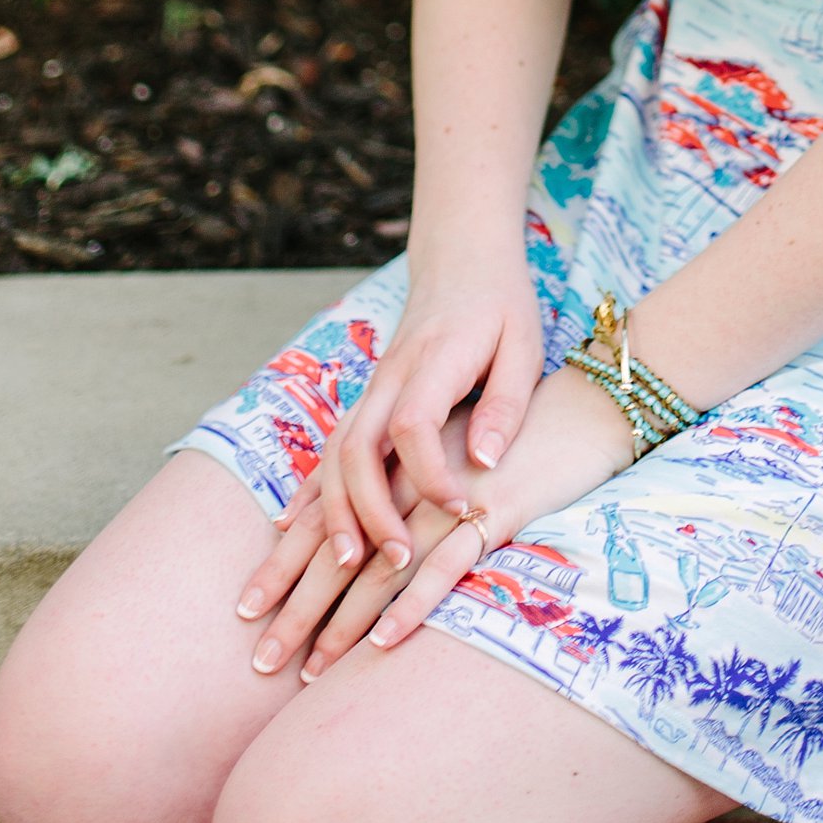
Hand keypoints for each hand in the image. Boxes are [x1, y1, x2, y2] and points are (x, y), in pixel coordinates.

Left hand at [242, 364, 651, 683]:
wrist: (578, 402)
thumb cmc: (512, 437)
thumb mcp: (447, 456)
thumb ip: (402, 487)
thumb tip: (362, 533)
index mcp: (391, 465)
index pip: (322, 522)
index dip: (283, 566)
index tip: (247, 610)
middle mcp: (407, 482)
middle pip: (338, 552)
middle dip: (296, 607)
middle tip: (261, 660)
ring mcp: (446, 500)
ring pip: (381, 568)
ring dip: (343, 622)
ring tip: (311, 669)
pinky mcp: (492, 513)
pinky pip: (446, 566)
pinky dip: (413, 605)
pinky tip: (385, 642)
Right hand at [307, 247, 545, 580]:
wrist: (461, 257)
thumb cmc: (500, 303)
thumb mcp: (523, 346)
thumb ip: (506, 405)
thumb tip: (486, 463)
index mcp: (432, 362)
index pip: (412, 425)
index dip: (431, 475)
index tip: (462, 511)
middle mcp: (390, 378)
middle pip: (356, 447)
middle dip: (366, 509)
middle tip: (395, 561)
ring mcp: (372, 388)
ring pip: (335, 452)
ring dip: (335, 509)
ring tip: (346, 565)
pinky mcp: (369, 398)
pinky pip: (332, 447)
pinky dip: (315, 489)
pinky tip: (299, 528)